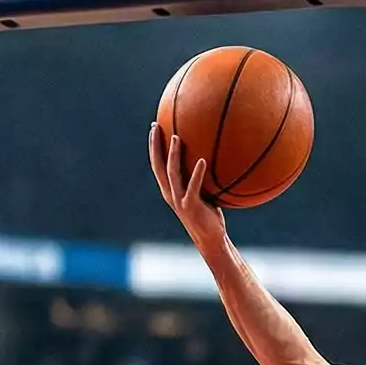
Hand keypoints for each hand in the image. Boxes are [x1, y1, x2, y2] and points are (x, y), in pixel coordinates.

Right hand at [149, 124, 227, 249]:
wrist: (211, 238)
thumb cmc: (209, 214)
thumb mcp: (203, 193)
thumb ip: (201, 177)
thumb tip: (212, 155)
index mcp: (169, 189)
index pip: (157, 164)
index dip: (153, 146)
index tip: (154, 127)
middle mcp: (170, 193)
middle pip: (158, 165)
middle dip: (155, 145)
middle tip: (156, 126)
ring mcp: (179, 200)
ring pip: (172, 174)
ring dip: (172, 155)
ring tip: (176, 137)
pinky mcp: (191, 206)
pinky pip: (193, 187)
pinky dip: (197, 174)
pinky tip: (203, 160)